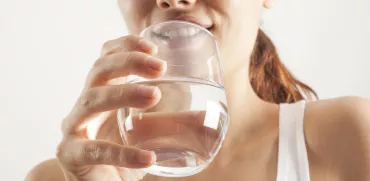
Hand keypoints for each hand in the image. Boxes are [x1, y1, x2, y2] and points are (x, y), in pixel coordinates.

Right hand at [56, 35, 165, 180]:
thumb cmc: (124, 155)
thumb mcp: (148, 134)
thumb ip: (172, 122)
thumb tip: (206, 115)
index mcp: (102, 94)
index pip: (106, 58)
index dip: (125, 45)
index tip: (154, 46)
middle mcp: (84, 106)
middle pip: (99, 70)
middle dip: (129, 62)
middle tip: (160, 66)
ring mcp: (74, 129)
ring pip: (91, 100)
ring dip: (123, 93)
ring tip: (155, 95)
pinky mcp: (71, 155)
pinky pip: (95, 150)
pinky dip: (123, 153)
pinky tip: (148, 158)